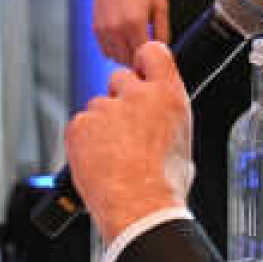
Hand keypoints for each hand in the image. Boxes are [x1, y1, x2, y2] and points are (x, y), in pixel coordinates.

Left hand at [62, 41, 194, 238]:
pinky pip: (80, 126)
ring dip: (102, 124)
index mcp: (167, 95)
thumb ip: (168, 117)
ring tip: (114, 155)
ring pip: (98, 106)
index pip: (153, 52)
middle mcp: (136, 95)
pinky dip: (84, 140)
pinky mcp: (79, 125)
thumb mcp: (183, 142)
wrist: (140, 210)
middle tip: (126, 130)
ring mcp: (105, 109)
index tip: (142, 72)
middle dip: (120, 98)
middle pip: (119, 78)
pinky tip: (99, 161)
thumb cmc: (164, 185)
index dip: (144, 61)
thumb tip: (162, 120)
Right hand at [91, 0, 169, 66]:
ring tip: (136, 42)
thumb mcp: (160, 4)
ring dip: (128, 55)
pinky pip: (106, 51)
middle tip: (148, 49)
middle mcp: (116, 29)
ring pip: (117, 58)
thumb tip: (163, 51)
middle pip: (129, 60)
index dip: (152, 58)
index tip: (156, 54)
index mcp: (134, 23)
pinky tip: (125, 39)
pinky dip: (116, 50)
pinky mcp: (96, 28)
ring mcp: (104, 29)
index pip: (144, 56)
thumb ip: (163, 32)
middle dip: (140, 58)